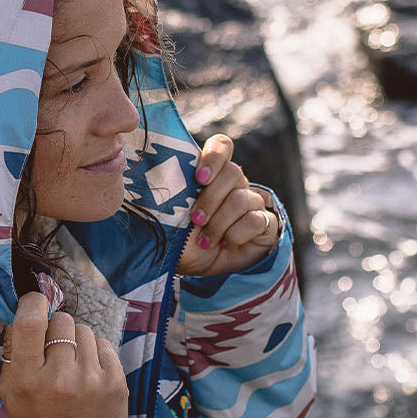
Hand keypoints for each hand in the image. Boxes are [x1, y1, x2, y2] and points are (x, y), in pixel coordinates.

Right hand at [0, 293, 128, 417]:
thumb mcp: (11, 392)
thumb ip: (12, 353)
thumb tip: (22, 313)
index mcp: (27, 380)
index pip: (30, 323)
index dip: (32, 303)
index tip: (34, 304)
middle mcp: (60, 378)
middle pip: (61, 321)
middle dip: (56, 329)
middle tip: (54, 350)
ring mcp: (91, 381)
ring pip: (84, 330)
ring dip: (76, 342)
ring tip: (72, 366)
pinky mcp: (116, 384)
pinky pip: (104, 344)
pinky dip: (96, 353)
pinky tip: (89, 373)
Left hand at [176, 134, 281, 276]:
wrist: (205, 271)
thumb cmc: (185, 242)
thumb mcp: (172, 220)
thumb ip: (172, 198)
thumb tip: (151, 185)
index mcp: (211, 175)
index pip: (222, 146)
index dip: (214, 157)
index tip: (199, 178)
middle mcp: (234, 184)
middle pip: (232, 172)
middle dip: (210, 199)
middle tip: (195, 220)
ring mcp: (252, 202)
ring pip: (241, 199)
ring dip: (219, 223)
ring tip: (205, 241)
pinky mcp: (265, 222)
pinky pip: (255, 220)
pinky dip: (235, 235)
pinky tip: (225, 244)